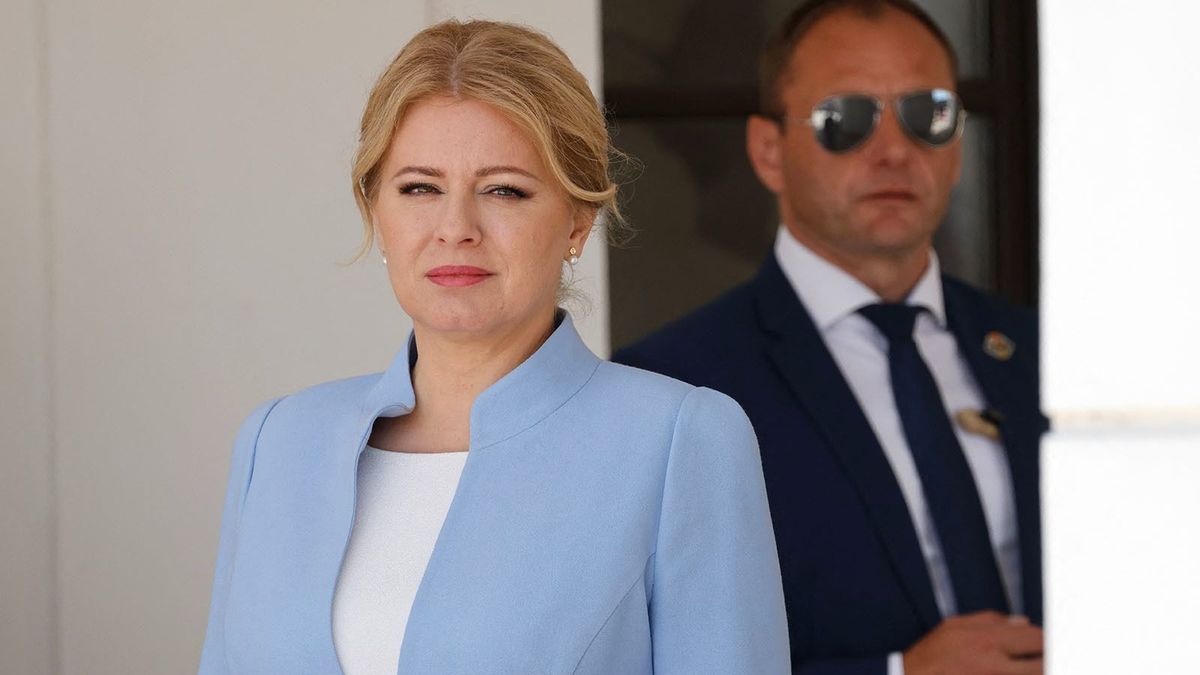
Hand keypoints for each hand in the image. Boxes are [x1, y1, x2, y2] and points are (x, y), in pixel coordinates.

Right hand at [903, 611, 1042, 674]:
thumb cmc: (930, 655)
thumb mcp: (954, 626)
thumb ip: (991, 621)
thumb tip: (1022, 622)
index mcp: (987, 640)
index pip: (1036, 638)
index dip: (1048, 641)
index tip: (1054, 644)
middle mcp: (995, 665)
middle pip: (1043, 663)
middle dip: (1049, 659)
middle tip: (1048, 658)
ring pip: (1033, 674)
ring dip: (1037, 668)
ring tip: (1035, 665)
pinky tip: (1018, 672)